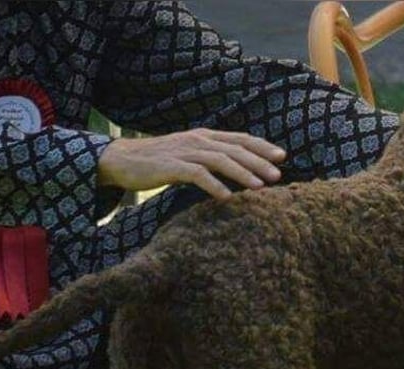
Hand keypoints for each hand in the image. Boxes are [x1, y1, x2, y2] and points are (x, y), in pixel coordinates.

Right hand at [97, 128, 286, 199]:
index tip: (282, 156)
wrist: (121, 160)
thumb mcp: (189, 155)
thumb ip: (211, 160)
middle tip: (279, 175)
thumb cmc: (158, 162)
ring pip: (220, 160)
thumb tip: (237, 173)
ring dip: (242, 173)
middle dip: (259, 161)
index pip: (240, 139)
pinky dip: (213, 185)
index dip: (262, 146)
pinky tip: (226, 197)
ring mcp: (184, 152)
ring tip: (260, 186)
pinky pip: (196, 175)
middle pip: (235, 149)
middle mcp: (197, 140)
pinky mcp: (170, 166)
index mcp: (204, 136)